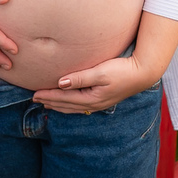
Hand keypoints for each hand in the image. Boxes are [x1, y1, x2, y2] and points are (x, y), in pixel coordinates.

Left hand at [31, 56, 158, 113]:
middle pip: (67, 105)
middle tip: (35, 99)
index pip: (64, 98)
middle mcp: (94, 104)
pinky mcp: (103, 99)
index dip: (49, 96)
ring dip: (59, 105)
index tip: (34, 94)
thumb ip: (80, 78)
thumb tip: (61, 83)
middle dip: (50, 102)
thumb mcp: (100, 72)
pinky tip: (68, 102)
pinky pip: (81, 105)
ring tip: (47, 103)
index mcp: (91, 98)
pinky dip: (70, 105)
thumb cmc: (122, 70)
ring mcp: (99, 103)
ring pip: (73, 107)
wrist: (143, 73)